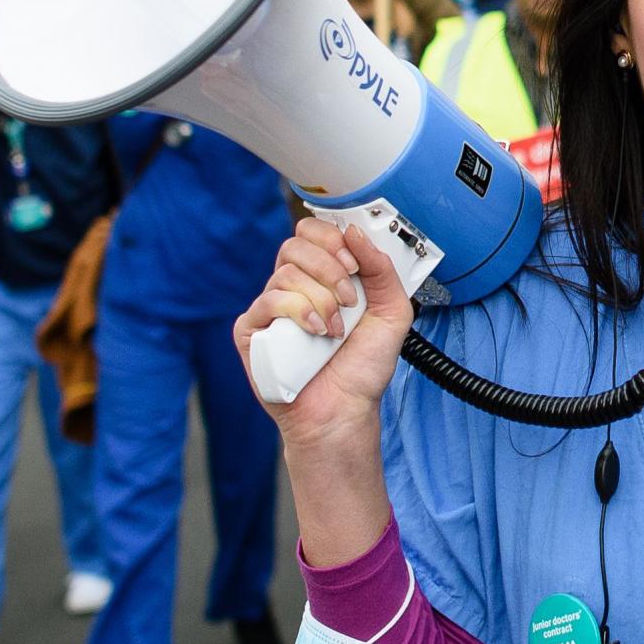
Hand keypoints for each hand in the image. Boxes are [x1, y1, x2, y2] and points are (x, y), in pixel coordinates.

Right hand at [235, 217, 412, 438]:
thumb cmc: (363, 368)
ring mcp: (271, 308)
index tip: (355, 265)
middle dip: (330, 267)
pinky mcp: (252, 330)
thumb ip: (382, 269)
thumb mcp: (392, 312)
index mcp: (322, 278)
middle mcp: (294, 288)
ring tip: (336, 329)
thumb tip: (355, 232)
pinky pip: (269, 300)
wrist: (345, 412)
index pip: (314, 233)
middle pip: (296, 243)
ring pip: (286, 272)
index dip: (333, 239)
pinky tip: (316, 333)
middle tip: (350, 298)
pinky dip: (298, 311)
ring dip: (321, 298)